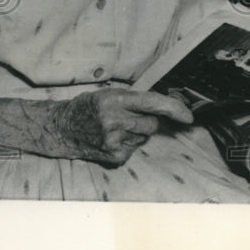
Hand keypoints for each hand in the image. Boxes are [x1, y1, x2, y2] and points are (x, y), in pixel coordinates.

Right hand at [51, 88, 193, 165]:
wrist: (61, 128)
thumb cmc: (88, 108)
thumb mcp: (109, 94)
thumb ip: (135, 99)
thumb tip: (165, 105)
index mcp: (115, 100)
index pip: (152, 103)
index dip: (174, 108)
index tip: (188, 116)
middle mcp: (115, 121)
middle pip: (153, 124)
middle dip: (149, 120)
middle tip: (131, 117)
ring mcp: (114, 141)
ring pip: (145, 137)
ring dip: (138, 132)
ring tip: (116, 128)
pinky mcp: (114, 156)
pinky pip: (135, 148)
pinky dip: (129, 143)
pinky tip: (111, 139)